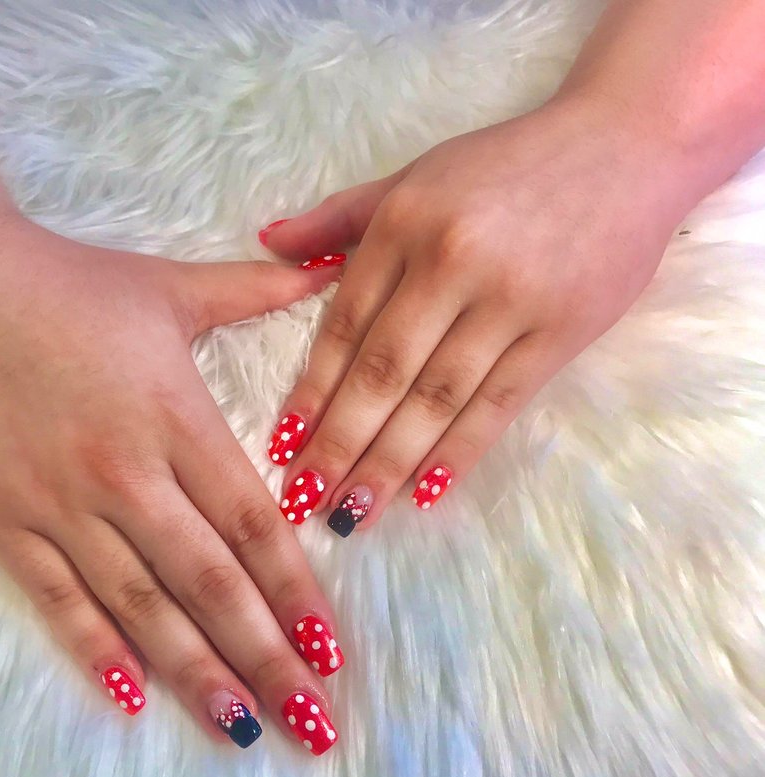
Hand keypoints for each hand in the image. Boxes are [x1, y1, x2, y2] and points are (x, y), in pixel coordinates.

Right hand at [0, 214, 343, 753]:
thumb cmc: (68, 286)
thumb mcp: (171, 285)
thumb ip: (259, 290)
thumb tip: (336, 266)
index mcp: (174, 416)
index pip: (251, 525)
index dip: (296, 593)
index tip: (331, 651)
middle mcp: (123, 469)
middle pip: (208, 580)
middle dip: (265, 656)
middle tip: (311, 721)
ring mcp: (57, 501)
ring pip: (138, 605)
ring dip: (194, 673)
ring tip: (242, 728)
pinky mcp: (2, 519)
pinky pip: (56, 598)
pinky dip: (93, 649)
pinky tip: (132, 697)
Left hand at [258, 96, 687, 532]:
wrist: (626, 146)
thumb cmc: (508, 166)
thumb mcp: (417, 176)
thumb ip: (341, 216)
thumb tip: (268, 243)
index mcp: (405, 223)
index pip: (344, 326)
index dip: (311, 392)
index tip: (282, 446)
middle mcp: (451, 262)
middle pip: (383, 373)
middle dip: (338, 445)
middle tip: (305, 501)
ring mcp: (508, 300)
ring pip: (436, 399)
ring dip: (388, 463)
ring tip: (352, 514)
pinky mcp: (560, 332)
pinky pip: (499, 404)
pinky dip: (459, 451)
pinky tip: (425, 492)